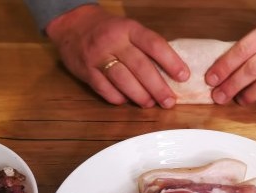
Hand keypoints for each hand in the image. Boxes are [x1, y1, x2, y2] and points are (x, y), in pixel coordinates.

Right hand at [45, 4, 188, 108]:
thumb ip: (146, 46)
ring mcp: (98, 56)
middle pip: (140, 67)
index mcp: (129, 28)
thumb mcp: (128, 29)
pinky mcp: (86, 71)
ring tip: (150, 104)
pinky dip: (118, 98)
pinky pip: (104, 89)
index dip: (171, 61)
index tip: (183, 76)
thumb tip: (170, 72)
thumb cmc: (108, 30)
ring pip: (123, 80)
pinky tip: (127, 101)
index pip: (154, 44)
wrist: (72, 25)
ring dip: (140, 95)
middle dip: (158, 87)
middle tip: (169, 101)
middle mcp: (113, 41)